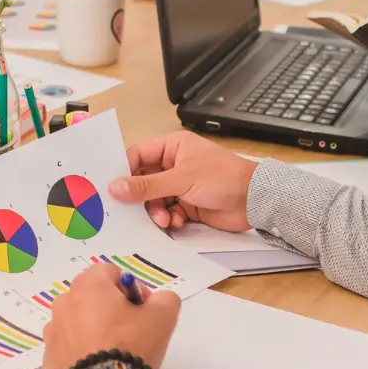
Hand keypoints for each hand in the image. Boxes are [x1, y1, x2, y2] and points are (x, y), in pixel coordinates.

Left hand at [42, 263, 182, 368]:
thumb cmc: (131, 345)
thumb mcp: (163, 317)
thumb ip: (164, 299)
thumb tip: (156, 301)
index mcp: (88, 285)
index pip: (111, 273)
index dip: (131, 289)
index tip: (143, 311)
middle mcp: (64, 302)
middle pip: (92, 297)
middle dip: (111, 309)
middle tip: (130, 331)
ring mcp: (53, 330)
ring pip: (78, 321)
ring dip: (93, 329)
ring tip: (112, 352)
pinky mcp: (48, 357)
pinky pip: (68, 346)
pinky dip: (81, 351)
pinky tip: (97, 366)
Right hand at [108, 131, 257, 231]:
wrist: (254, 200)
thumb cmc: (223, 177)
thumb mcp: (181, 179)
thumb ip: (146, 186)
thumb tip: (115, 187)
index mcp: (171, 147)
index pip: (137, 156)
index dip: (124, 172)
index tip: (113, 189)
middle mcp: (174, 164)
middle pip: (143, 181)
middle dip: (141, 198)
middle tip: (134, 211)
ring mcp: (180, 185)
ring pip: (154, 200)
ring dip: (156, 212)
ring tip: (165, 219)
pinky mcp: (188, 204)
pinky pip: (167, 212)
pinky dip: (169, 219)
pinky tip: (177, 222)